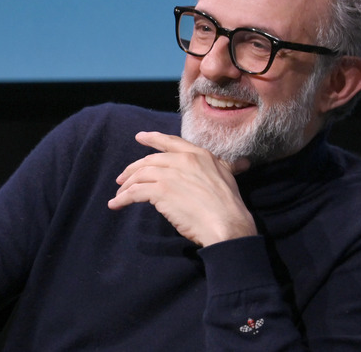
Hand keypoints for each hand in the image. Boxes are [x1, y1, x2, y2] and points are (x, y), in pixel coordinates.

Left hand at [107, 131, 255, 246]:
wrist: (227, 224)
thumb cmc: (230, 205)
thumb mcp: (229, 177)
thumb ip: (227, 167)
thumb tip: (244, 162)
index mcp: (199, 155)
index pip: (171, 142)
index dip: (153, 139)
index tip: (140, 137)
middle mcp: (183, 160)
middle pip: (150, 160)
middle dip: (133, 168)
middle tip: (122, 178)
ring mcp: (170, 174)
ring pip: (140, 175)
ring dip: (126, 185)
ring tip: (119, 195)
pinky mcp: (160, 190)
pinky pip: (135, 192)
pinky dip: (123, 198)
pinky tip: (116, 205)